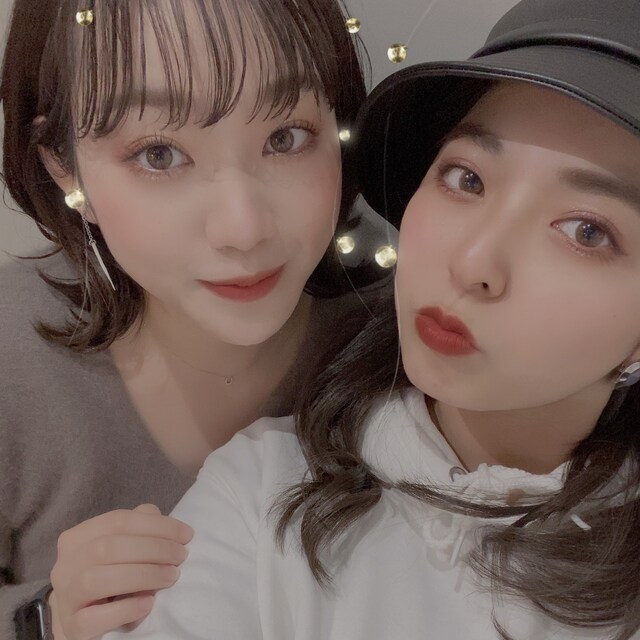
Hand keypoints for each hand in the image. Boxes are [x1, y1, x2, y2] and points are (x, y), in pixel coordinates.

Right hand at [49, 504, 193, 639]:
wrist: (81, 616)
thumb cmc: (108, 573)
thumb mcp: (120, 545)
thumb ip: (139, 526)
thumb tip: (162, 519)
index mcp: (78, 537)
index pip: (118, 521)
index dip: (157, 525)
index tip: (187, 535)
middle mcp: (65, 564)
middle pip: (109, 547)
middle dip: (154, 549)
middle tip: (181, 557)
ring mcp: (65, 597)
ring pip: (97, 580)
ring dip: (142, 576)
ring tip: (171, 578)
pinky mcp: (71, 627)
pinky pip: (93, 618)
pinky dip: (125, 609)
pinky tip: (148, 604)